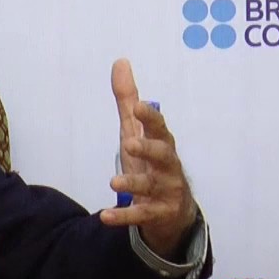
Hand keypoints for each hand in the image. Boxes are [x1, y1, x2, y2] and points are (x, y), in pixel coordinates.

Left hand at [99, 59, 197, 257]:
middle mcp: (168, 166)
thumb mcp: (137, 132)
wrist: (173, 212)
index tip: (138, 106)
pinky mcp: (158, 214)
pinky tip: (106, 216)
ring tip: (113, 183)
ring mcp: (166, 191)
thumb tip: (120, 62)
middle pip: (162, 155)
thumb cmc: (152, 164)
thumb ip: (128, 101)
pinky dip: (124, 216)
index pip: (160, 128)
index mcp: (163, 144)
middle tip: (128, 143)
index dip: (150, 117)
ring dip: (133, 183)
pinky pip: (141, 215)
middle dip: (147, 148)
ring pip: (151, 185)